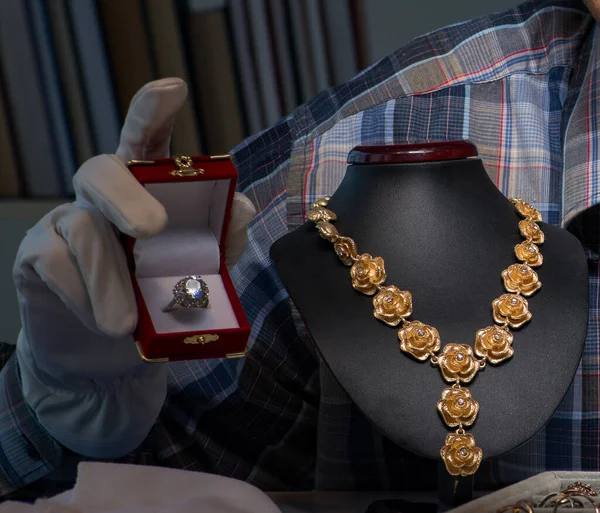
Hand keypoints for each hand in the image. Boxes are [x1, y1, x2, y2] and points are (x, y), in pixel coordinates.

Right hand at [12, 78, 255, 457]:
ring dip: (110, 279)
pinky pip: (56, 265)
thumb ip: (221, 238)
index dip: (155, 111)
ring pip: (82, 228)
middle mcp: (104, 197)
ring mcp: (66, 222)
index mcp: (145, 191)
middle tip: (152, 229)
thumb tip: (240, 205)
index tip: (173, 87)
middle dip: (127, 196)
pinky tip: (103, 322)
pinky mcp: (39, 255)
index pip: (147, 140)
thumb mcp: (199, 271)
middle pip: (103, 170)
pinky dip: (85, 296)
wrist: (108, 357)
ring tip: (126, 322)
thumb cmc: (158, 301)